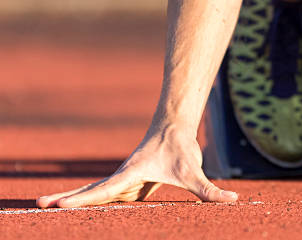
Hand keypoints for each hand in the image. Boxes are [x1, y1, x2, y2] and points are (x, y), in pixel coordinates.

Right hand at [37, 124, 237, 207]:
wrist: (175, 126)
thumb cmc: (182, 149)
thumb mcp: (195, 173)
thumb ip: (211, 191)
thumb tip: (232, 201)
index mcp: (132, 174)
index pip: (104, 190)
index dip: (82, 198)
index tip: (59, 204)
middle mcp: (123, 176)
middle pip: (91, 190)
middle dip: (66, 197)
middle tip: (38, 204)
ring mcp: (125, 179)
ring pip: (95, 191)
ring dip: (73, 198)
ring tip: (47, 204)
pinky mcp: (130, 182)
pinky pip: (107, 194)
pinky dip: (89, 199)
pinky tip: (77, 205)